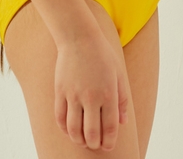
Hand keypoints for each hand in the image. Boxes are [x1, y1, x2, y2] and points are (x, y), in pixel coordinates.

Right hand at [54, 31, 128, 151]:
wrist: (79, 36)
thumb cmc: (101, 54)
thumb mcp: (118, 74)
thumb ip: (122, 99)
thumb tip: (122, 122)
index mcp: (108, 94)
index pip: (109, 128)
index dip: (109, 142)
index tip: (108, 146)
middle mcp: (91, 97)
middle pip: (91, 134)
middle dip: (94, 144)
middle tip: (95, 144)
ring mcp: (73, 94)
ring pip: (73, 130)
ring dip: (79, 140)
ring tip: (83, 139)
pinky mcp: (60, 91)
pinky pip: (60, 118)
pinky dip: (65, 129)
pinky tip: (70, 129)